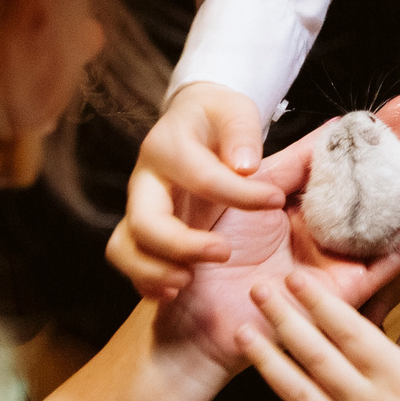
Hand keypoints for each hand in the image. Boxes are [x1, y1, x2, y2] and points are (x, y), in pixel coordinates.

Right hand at [109, 83, 279, 300]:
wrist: (193, 119)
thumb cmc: (218, 118)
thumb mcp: (234, 111)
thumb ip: (242, 134)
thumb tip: (245, 166)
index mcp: (169, 147)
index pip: (202, 178)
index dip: (241, 195)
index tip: (275, 201)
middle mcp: (145, 180)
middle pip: (146, 221)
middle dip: (182, 245)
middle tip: (224, 253)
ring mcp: (137, 207)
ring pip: (124, 247)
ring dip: (154, 270)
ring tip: (188, 281)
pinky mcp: (139, 229)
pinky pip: (127, 260)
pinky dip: (144, 280)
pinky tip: (173, 289)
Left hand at [153, 95, 399, 371]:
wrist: (193, 306)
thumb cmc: (213, 249)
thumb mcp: (255, 187)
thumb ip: (297, 161)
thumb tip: (338, 123)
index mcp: (311, 206)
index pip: (359, 163)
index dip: (384, 133)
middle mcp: (333, 231)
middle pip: (384, 184)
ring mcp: (344, 259)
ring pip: (397, 215)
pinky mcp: (352, 290)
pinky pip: (393, 255)